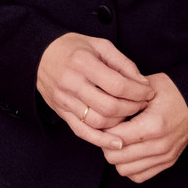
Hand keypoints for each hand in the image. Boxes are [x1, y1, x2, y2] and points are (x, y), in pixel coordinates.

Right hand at [37, 32, 154, 146]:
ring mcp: (64, 99)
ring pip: (98, 121)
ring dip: (120, 123)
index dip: (138, 92)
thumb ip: (123, 63)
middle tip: (142, 104)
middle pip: (110, 106)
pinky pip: (83, 131)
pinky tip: (117, 142)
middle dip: (132, 108)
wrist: (39, 55)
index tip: (148, 92)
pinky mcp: (61, 111)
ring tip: (129, 115)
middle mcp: (72, 83)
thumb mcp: (99, 45)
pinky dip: (101, 140)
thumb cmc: (73, 48)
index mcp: (83, 63)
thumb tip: (143, 84)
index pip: (118, 85)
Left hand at [106, 73, 187, 181]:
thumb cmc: (169, 91)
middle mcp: (160, 146)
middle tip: (108, 129)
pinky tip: (129, 150)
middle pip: (115, 157)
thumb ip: (122, 99)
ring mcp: (165, 157)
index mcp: (152, 126)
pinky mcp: (168, 163)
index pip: (114, 138)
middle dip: (106, 143)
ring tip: (119, 139)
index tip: (103, 119)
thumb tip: (100, 112)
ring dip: (117, 156)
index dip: (102, 128)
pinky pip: (138, 176)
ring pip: (124, 170)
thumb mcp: (145, 88)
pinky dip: (129, 166)